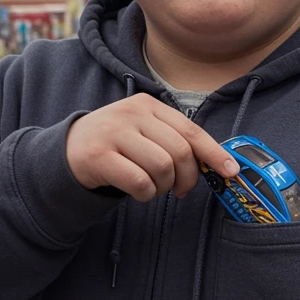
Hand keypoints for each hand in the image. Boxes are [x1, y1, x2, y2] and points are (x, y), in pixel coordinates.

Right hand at [66, 94, 239, 201]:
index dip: (214, 152)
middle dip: (187, 178)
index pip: (190, 129)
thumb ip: (174, 140)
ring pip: (161, 168)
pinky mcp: (99, 156)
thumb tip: (217, 164)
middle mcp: (131, 113)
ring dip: (163, 187)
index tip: (231, 171)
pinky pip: (139, 183)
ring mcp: (113, 133)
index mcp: (148, 105)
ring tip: (154, 188)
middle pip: (179, 152)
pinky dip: (146, 194)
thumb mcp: (143, 131)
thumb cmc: (117, 144)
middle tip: (180, 190)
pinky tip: (138, 191)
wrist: (68, 150)